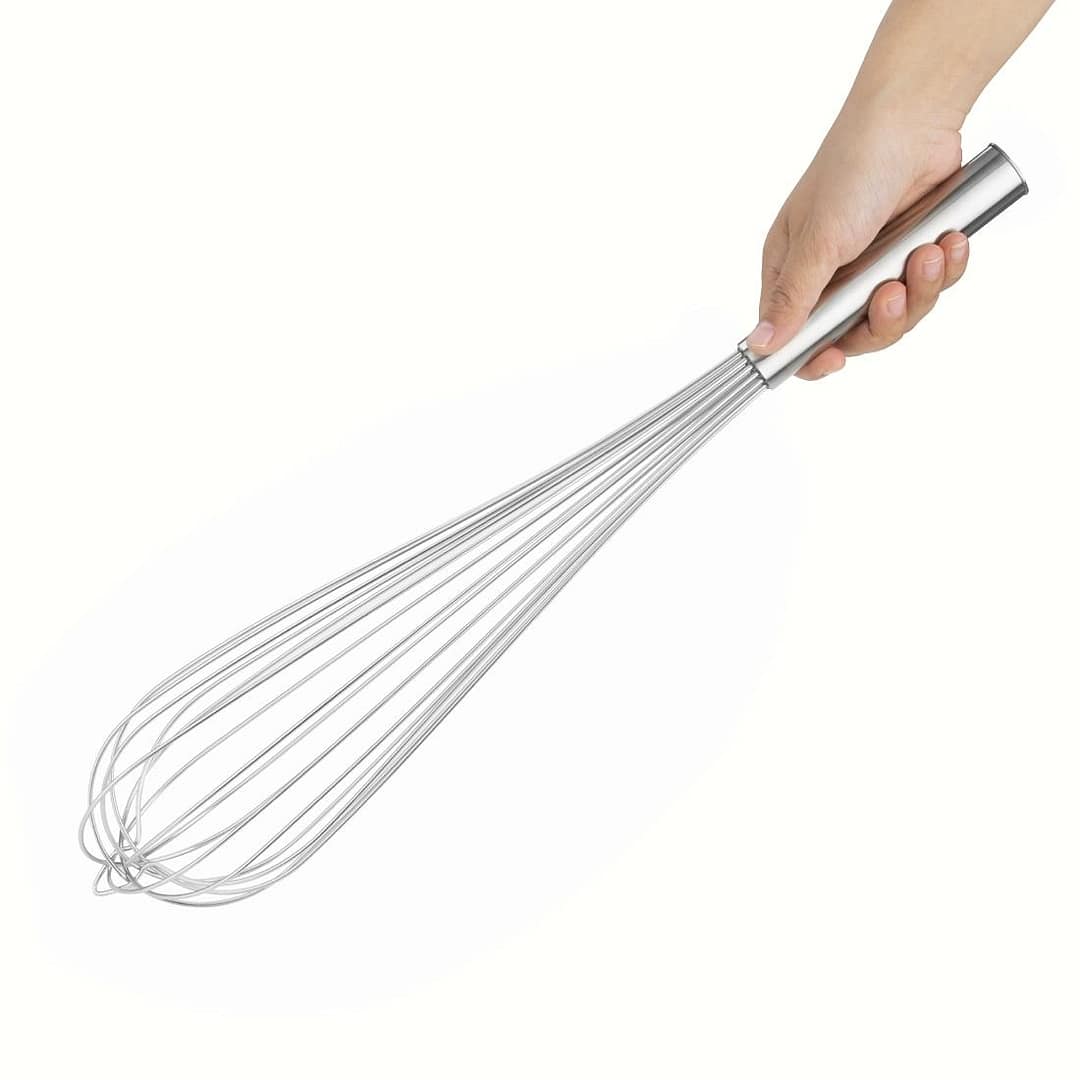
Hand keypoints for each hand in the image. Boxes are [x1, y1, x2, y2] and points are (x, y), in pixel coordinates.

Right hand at [748, 106, 969, 379]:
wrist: (915, 116)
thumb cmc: (853, 167)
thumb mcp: (818, 243)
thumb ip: (792, 299)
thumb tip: (760, 345)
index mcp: (791, 272)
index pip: (793, 336)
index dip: (813, 356)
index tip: (834, 359)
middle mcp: (829, 275)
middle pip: (853, 335)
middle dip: (881, 320)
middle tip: (892, 291)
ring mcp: (872, 266)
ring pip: (897, 315)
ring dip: (920, 290)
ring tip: (928, 253)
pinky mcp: (911, 253)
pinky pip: (931, 288)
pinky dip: (945, 271)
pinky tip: (948, 242)